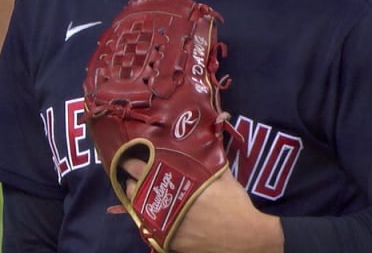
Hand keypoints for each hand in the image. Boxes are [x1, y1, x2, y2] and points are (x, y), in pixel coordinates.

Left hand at [118, 158, 283, 252]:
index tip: (128, 158)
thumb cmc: (234, 204)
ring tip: (136, 193)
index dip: (132, 163)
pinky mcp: (168, 242)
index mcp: (177, 183)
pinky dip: (147, 220)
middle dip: (132, 182)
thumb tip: (216, 130)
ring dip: (136, 200)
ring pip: (138, 210)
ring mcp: (165, 225)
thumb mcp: (224, 176)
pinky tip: (148, 214)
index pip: (144, 169)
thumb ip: (213, 157)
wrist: (244, 238)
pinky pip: (149, 228)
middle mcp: (166, 204)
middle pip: (135, 190)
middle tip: (132, 176)